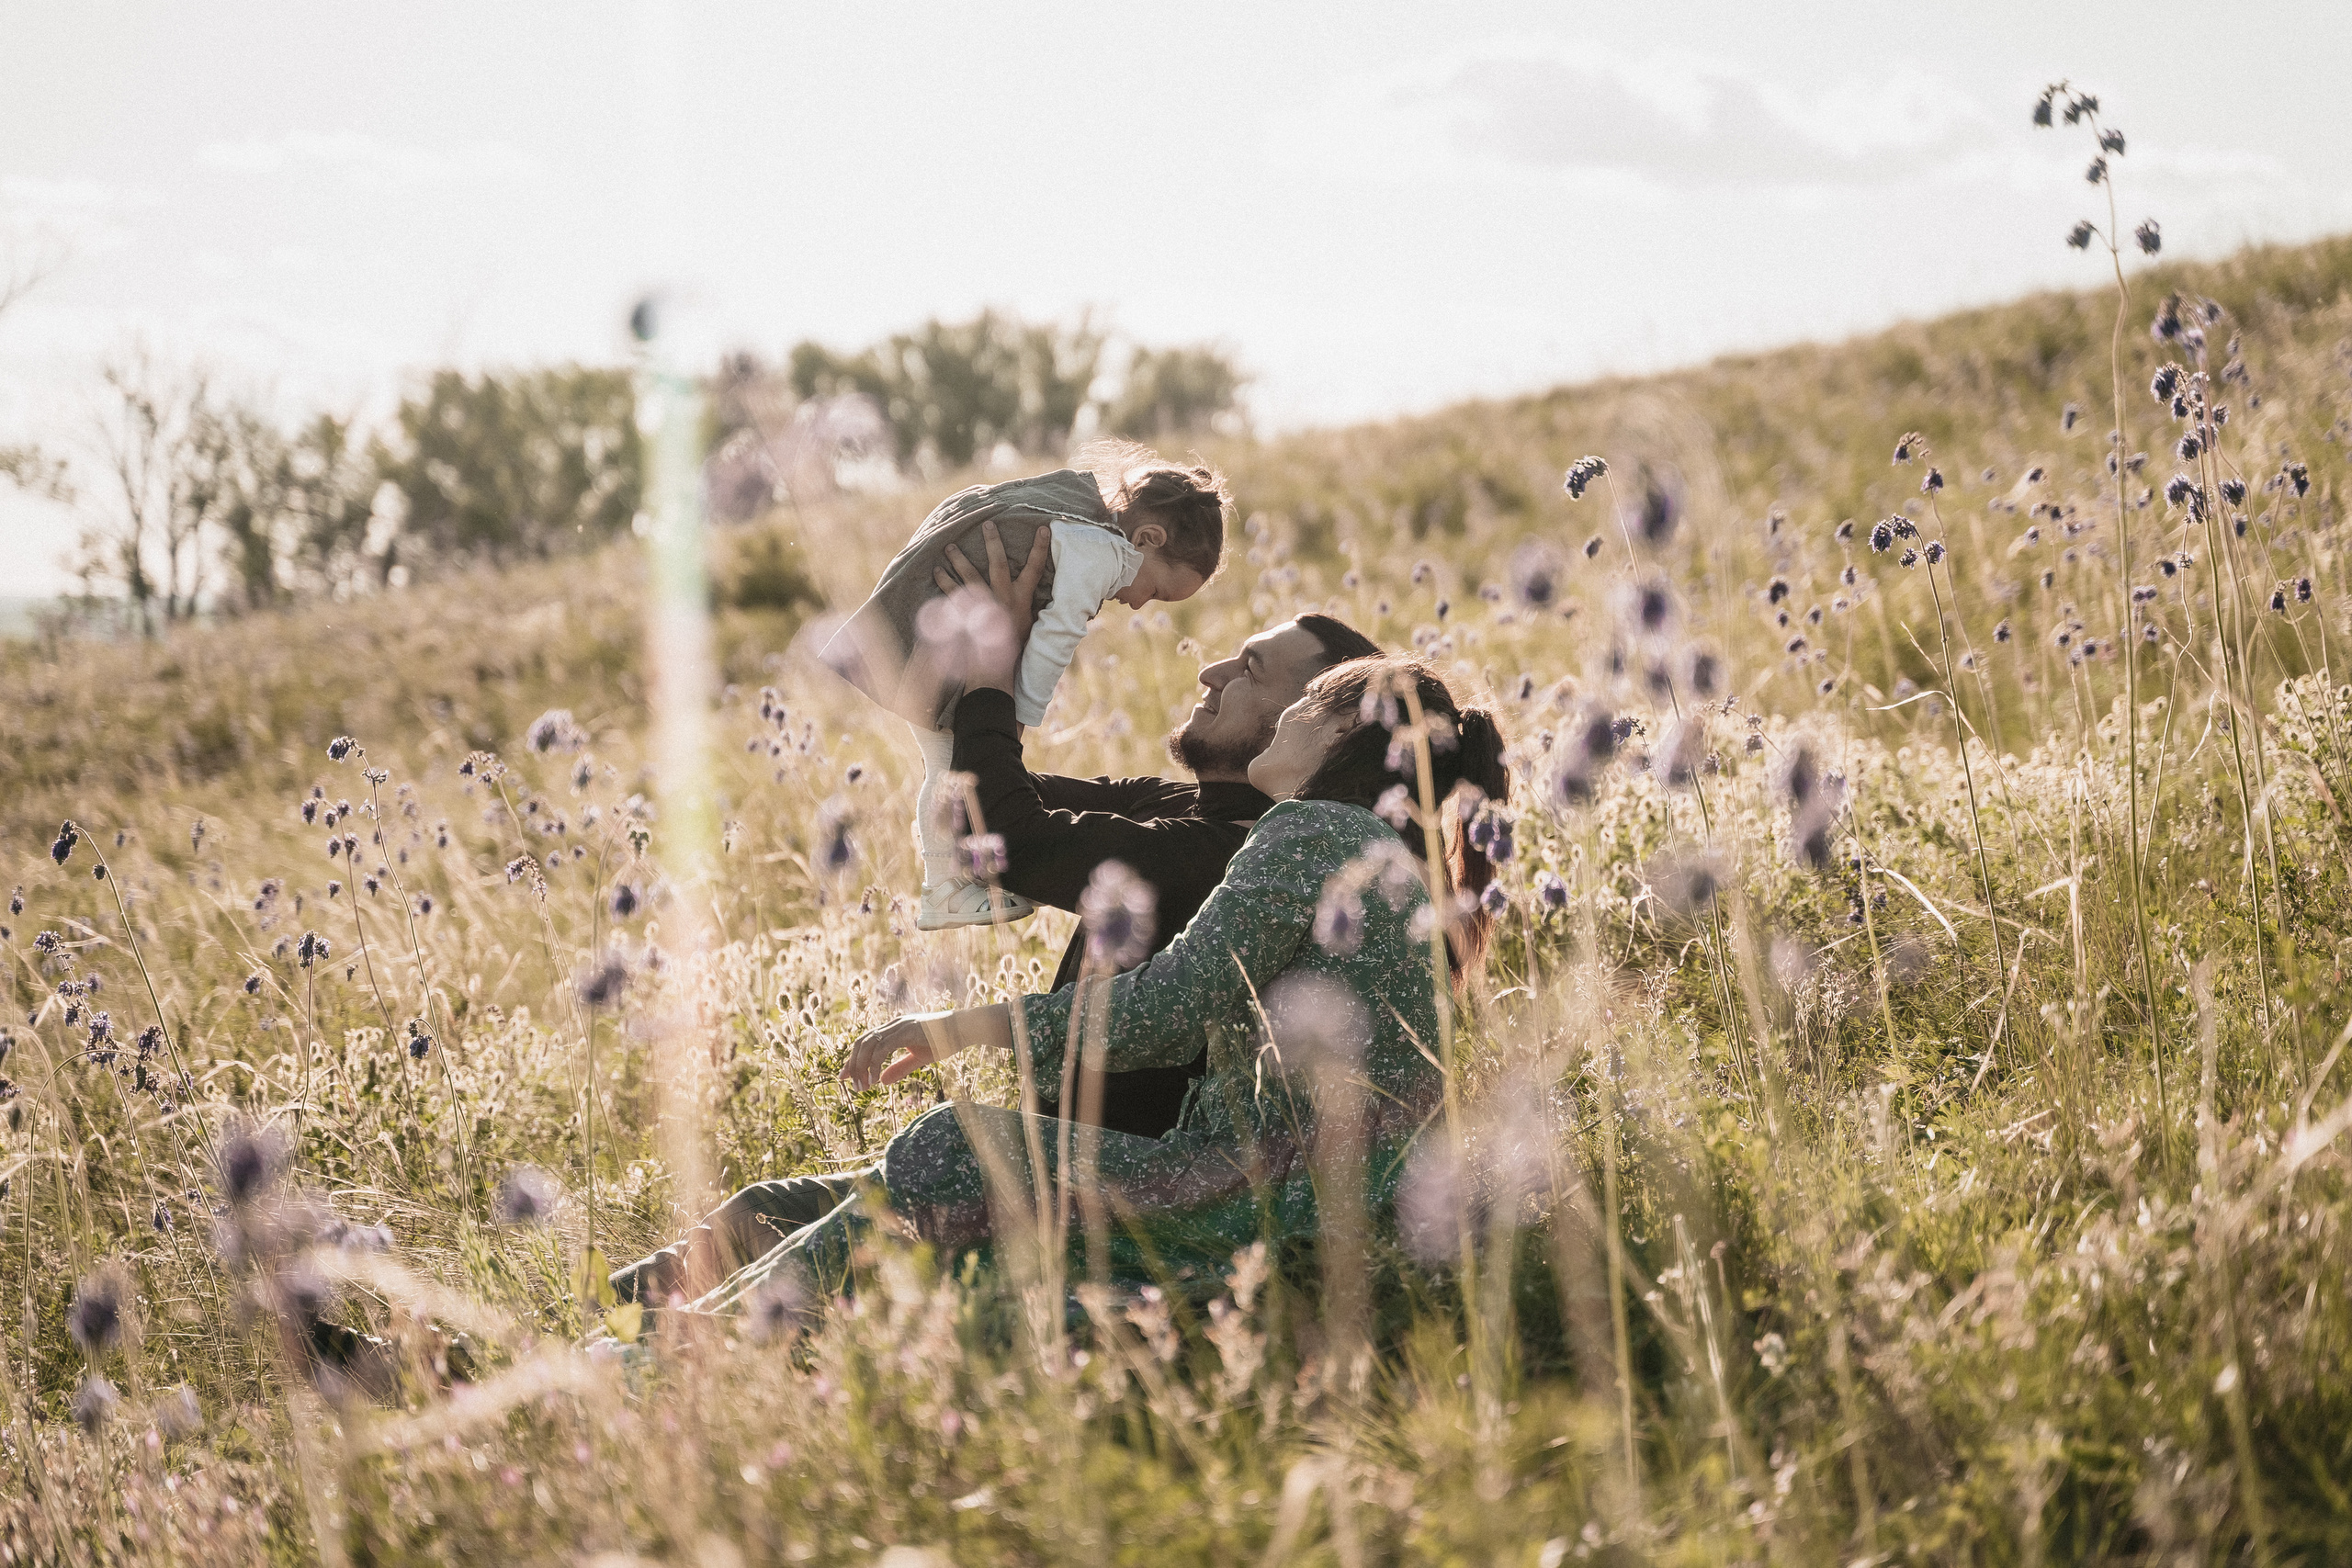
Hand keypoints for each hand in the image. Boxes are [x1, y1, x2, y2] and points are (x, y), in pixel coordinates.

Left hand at [841, 1011, 961, 1088]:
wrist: (964, 1028)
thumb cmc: (945, 1041)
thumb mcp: (919, 1058)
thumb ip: (900, 1068)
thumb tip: (882, 1081)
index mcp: (894, 1028)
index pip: (866, 1042)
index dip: (853, 1060)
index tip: (845, 1077)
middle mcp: (893, 1025)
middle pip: (861, 1042)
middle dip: (851, 1064)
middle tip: (847, 1084)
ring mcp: (898, 1026)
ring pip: (868, 1045)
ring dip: (860, 1067)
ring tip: (862, 1087)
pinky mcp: (905, 1031)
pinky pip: (882, 1048)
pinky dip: (874, 1065)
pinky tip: (875, 1080)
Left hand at [932, 520, 1044, 694]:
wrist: (995, 673)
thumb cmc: (1016, 652)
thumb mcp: (1033, 630)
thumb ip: (1037, 613)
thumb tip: (1057, 607)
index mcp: (1022, 600)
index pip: (1035, 569)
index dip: (1040, 548)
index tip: (1043, 528)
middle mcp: (1003, 598)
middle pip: (998, 563)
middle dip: (993, 542)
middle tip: (986, 524)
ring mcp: (983, 605)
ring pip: (969, 575)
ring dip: (959, 559)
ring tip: (948, 546)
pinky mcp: (966, 614)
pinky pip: (951, 593)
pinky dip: (943, 581)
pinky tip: (936, 571)